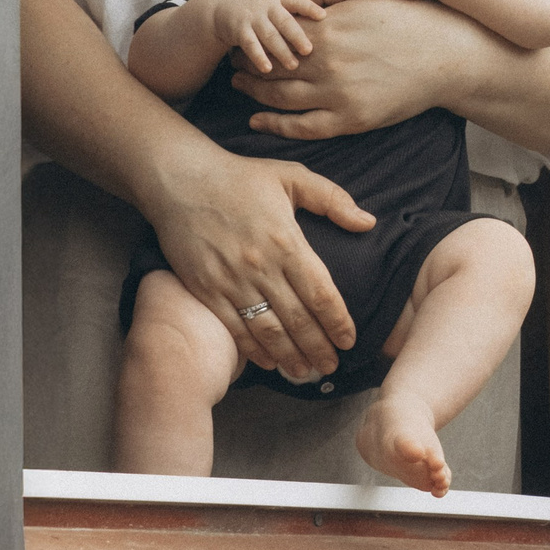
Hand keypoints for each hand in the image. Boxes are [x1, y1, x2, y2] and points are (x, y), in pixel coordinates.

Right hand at [140, 142, 377, 380]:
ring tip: (306, 373)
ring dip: (290, 356)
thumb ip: (333, 199)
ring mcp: (231, 281)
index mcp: (287, 241)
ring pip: (267, 331)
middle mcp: (261, 266)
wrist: (181, 180)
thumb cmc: (240, 177)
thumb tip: (368, 222)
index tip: (349, 341)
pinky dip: (253, 350)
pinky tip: (268, 362)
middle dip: (318, 348)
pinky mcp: (206, 289)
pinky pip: (234, 328)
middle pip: (297, 319)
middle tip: (332, 368)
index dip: (337, 322)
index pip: (320, 293)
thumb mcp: (292, 176)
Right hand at [193, 0, 325, 74]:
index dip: (309, 8)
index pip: (296, 0)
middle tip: (310, 50)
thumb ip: (296, 8)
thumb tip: (329, 18)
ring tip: (293, 65)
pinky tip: (267, 69)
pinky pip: (250, 44)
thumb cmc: (258, 6)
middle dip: (297, 36)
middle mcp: (266, 4)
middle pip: (284, 21)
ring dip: (281, 51)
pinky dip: (259, 57)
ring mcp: (251, 16)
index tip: (323, 16)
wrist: (220, 6)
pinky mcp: (238, 29)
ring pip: (269, 35)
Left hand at [232, 0, 483, 138]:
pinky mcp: (350, 119)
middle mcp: (327, 61)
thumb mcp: (366, 3)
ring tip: (240, 87)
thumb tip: (299, 2)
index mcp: (329, 29)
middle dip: (247, 65)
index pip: (276, 34)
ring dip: (253, 92)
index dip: (256, 37)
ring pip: (279, 97)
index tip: (244, 37)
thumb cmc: (410, 22)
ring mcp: (337, 93)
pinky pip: (302, 127)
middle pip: (271, 66)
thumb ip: (331, 6)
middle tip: (232, 64)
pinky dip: (275, 125)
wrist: (445, 55)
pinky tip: (258, 120)